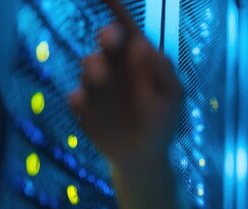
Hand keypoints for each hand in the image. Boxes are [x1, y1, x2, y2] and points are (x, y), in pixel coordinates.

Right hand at [69, 22, 182, 170]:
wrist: (144, 155)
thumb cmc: (162, 122)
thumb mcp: (171, 97)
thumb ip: (161, 71)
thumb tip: (143, 45)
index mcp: (139, 60)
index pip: (128, 29)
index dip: (116, 9)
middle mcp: (116, 67)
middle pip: (106, 42)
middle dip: (107, 37)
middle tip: (111, 40)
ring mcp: (98, 85)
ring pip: (89, 65)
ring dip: (96, 69)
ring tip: (104, 80)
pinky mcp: (84, 106)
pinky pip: (76, 96)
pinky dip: (81, 100)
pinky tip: (89, 108)